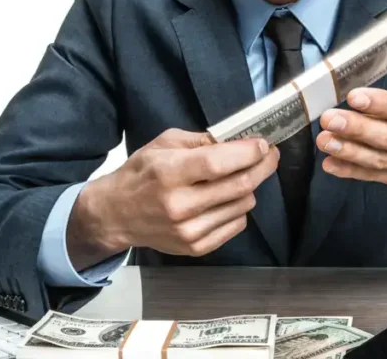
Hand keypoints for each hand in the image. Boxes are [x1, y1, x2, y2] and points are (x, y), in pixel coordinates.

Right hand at [67, 128, 278, 268]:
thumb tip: (239, 139)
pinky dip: (238, 208)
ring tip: (237, 177)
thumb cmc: (141, 174)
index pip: (218, 163)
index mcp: (169, 174)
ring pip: (244, 205)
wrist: (116, 215)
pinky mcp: (197, 247)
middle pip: (239, 186)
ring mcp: (189, 231)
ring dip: (248, 188)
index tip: (264, 144)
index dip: (248, 153)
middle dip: (262, 167)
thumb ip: (201, 141)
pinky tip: (224, 199)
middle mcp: (180, 206)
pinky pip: (236, 224)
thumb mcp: (163, 144)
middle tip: (269, 156)